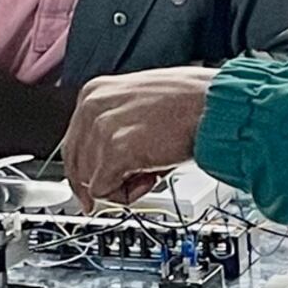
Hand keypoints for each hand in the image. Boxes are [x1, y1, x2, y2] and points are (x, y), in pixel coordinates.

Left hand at [66, 67, 218, 210]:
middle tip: (122, 191)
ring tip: (149, 174)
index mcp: (94, 92)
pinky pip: (105, 191)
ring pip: (89, 181)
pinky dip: (127, 195)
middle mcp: (92, 106)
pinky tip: (150, 179)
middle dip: (99, 185)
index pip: (72, 142)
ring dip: (120, 187)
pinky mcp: (116, 150)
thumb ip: (117, 126)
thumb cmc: (190, 103)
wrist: (216, 106)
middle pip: (75, 165)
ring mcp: (102, 128)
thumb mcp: (139, 104)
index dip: (84, 171)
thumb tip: (106, 160)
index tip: (93, 189)